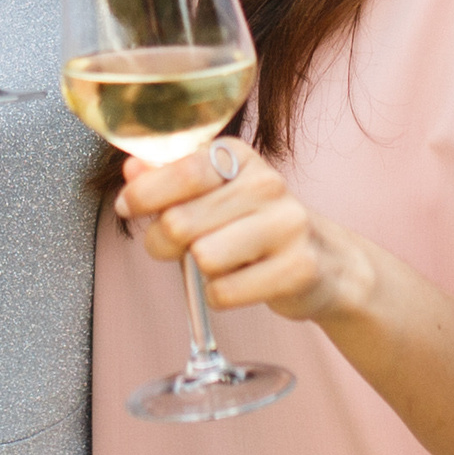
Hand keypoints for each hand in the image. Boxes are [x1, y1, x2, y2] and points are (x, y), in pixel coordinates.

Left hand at [118, 139, 366, 323]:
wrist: (325, 261)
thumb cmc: (254, 226)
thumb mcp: (213, 194)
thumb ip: (168, 179)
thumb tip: (132, 167)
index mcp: (239, 158)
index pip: (182, 170)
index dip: (144, 194)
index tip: (127, 207)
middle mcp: (267, 184)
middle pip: (181, 222)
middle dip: (164, 242)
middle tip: (177, 246)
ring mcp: (287, 225)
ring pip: (203, 258)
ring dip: (198, 271)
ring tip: (218, 264)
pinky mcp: (297, 268)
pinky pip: (224, 292)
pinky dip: (220, 295)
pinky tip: (239, 283)